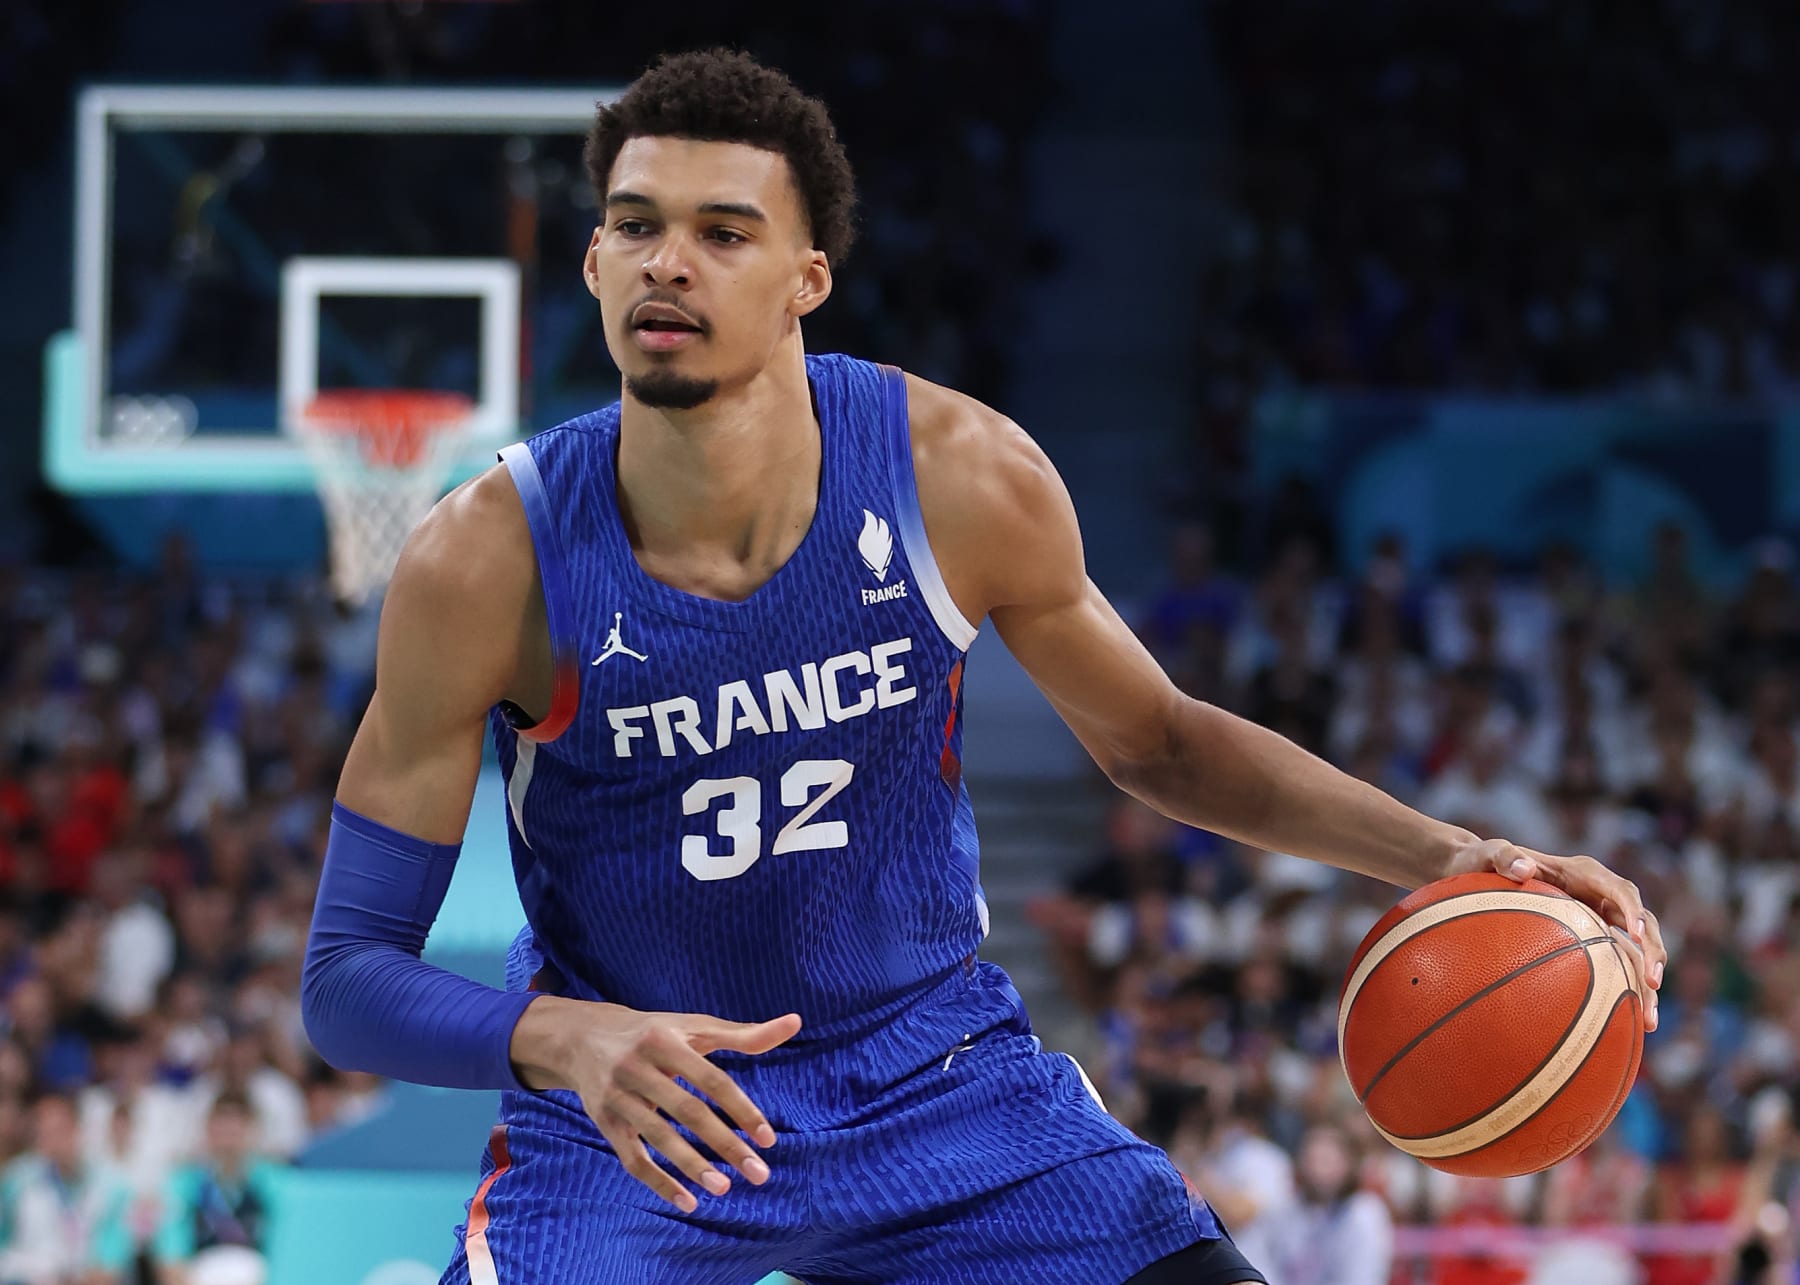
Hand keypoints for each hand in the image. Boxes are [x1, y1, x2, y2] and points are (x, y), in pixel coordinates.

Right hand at [516, 998, 801, 1210]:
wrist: (582, 1038)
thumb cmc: (654, 1033)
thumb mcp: (694, 1027)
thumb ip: (744, 1034)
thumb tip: (796, 1022)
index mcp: (666, 1040)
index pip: (712, 1080)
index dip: (741, 1110)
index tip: (768, 1140)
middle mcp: (638, 1067)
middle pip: (688, 1111)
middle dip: (725, 1145)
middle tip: (759, 1175)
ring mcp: (618, 1097)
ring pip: (658, 1138)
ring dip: (692, 1167)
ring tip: (725, 1188)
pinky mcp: (604, 1122)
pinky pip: (632, 1159)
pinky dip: (659, 1183)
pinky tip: (688, 1202)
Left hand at [1445, 838, 1664, 1031]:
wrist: (1481, 871)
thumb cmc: (1485, 861)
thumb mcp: (1490, 854)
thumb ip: (1504, 856)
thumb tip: (1525, 868)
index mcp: (1583, 873)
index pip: (1620, 891)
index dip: (1633, 912)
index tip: (1637, 936)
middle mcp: (1600, 895)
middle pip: (1642, 923)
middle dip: (1653, 952)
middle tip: (1652, 984)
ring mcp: (1600, 917)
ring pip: (1638, 949)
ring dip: (1647, 982)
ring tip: (1649, 1021)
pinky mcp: (1594, 937)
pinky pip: (1619, 963)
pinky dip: (1628, 990)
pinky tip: (1630, 1025)